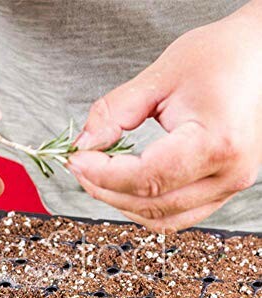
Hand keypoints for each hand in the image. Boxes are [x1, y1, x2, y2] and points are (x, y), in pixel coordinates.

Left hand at [68, 2, 261, 231]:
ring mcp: (228, 186)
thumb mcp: (159, 77)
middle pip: (150, 203)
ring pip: (161, 218)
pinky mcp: (221, 190)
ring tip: (96, 177)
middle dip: (105, 189)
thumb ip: (115, 113)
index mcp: (217, 142)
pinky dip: (142, 207)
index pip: (146, 178)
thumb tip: (84, 145)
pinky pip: (174, 215)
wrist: (257, 57)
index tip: (75, 160)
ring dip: (121, 203)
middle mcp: (228, 173)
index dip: (102, 174)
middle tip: (80, 167)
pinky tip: (123, 186)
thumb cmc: (217, 58)